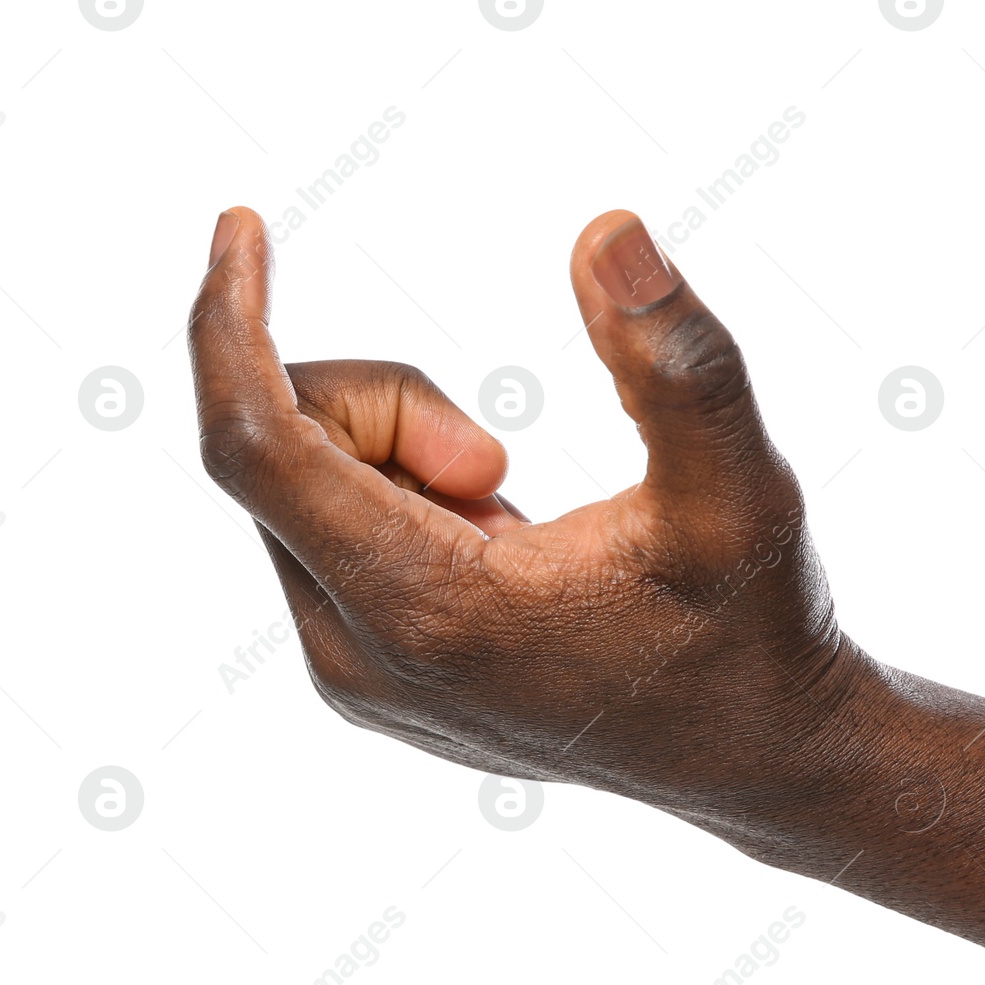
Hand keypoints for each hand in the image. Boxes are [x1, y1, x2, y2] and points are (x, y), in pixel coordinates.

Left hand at [187, 207, 859, 824]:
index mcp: (429, 611)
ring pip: (301, 494)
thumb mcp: (742, 494)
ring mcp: (357, 678)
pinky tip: (496, 546)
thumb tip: (606, 231)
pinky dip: (397, 495)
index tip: (241, 226)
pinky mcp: (369, 677)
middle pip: (281, 456)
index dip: (230, 324)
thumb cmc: (751, 630)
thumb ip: (677, 364)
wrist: (753, 757)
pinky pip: (327, 537)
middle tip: (504, 453)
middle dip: (386, 404)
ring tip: (514, 512)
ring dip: (397, 452)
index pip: (258, 446)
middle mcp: (360, 659)